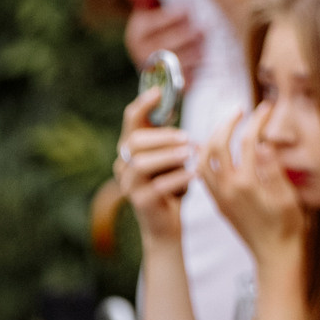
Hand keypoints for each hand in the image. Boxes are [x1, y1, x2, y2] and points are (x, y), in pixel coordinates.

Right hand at [115, 86, 196, 243]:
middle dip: (163, 137)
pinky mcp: (140, 203)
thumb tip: (175, 109)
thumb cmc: (172, 188)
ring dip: (170, 156)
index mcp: (130, 151)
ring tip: (191, 154)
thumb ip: (171, 140)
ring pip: (143, 163)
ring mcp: (129, 186)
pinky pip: (158, 186)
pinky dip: (179, 177)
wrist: (167, 227)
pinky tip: (195, 175)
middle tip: (188, 138)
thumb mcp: (171, 159)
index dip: (143, 104)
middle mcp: (123, 166)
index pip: (130, 121)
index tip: (159, 92)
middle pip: (136, 142)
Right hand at [122, 0, 204, 83]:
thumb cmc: (161, 24)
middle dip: (187, 35)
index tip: (187, 9)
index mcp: (136, 33)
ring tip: (206, 42)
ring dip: (195, 51)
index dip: (172, 16)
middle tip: (204, 27)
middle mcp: (141, 54)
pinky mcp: (171, 84)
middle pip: (167, 44)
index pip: (154, 23)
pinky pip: (185, 78)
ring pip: (177, 61)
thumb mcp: (151, 8)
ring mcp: (156, 72)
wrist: (165, 57)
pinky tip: (208, 58)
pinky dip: (198, 69)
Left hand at [201, 105, 307, 270]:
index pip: (249, 142)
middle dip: (227, 123)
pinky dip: (205, 156)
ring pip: (203, 159)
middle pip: (217, 146)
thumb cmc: (288, 228)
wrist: (275, 257)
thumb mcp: (288, 197)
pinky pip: (203, 174)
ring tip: (226, 127)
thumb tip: (265, 143)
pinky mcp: (218, 203)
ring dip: (212, 138)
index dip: (257, 121)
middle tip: (240, 111)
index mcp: (247, 185)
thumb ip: (274, 169)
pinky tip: (216, 150)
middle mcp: (228, 189)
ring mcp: (220, 196)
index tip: (265, 108)